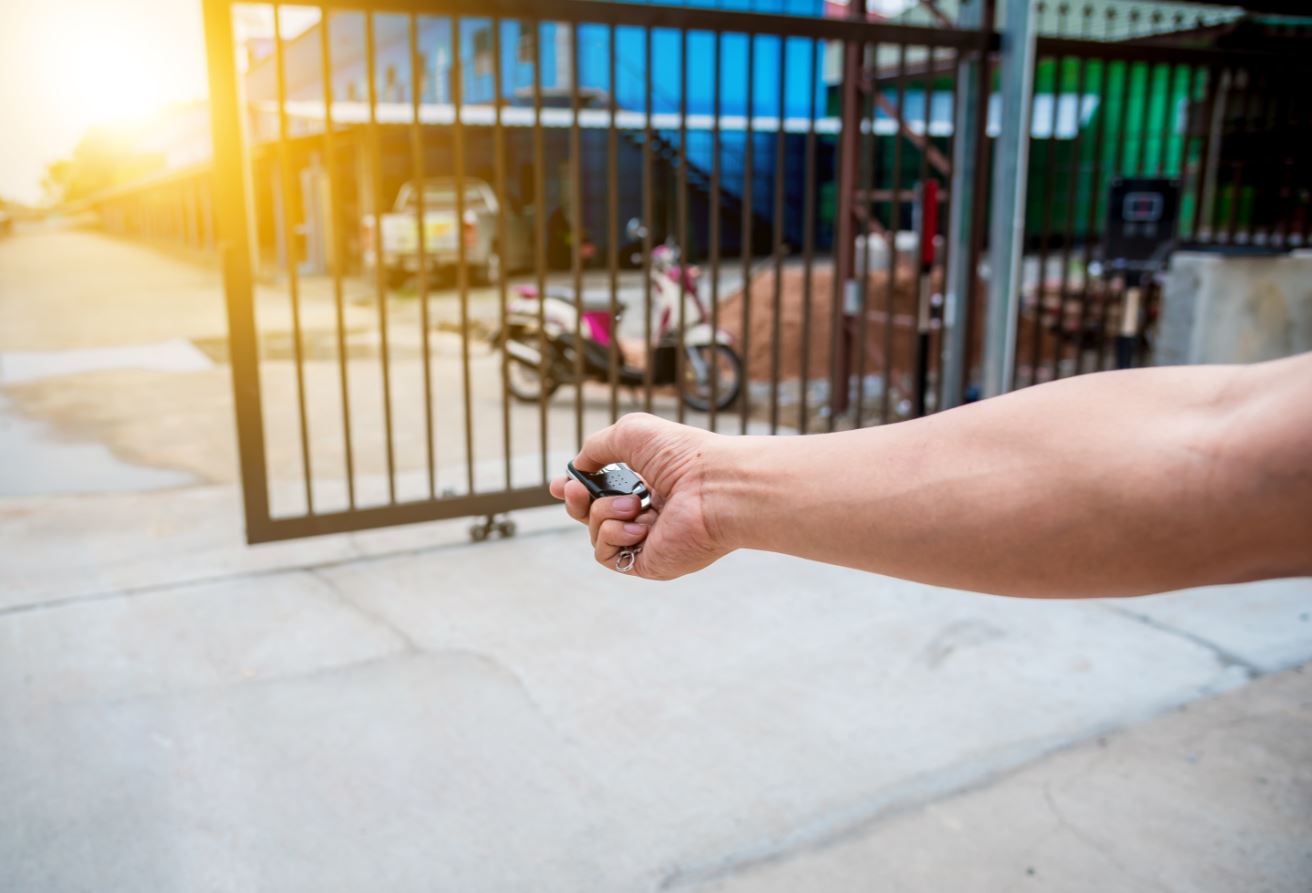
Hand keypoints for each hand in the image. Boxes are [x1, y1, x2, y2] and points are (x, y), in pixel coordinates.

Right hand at [548, 413, 731, 579]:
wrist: (714, 488)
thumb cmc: (681, 456)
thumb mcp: (631, 434)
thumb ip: (596, 447)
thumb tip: (578, 466)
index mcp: (649, 482)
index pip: (605, 490)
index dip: (578, 488)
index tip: (561, 483)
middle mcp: (648, 512)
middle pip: (592, 514)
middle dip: (576, 501)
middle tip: (574, 489)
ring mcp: (647, 539)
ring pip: (595, 531)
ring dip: (602, 512)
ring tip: (633, 502)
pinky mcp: (647, 563)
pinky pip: (606, 554)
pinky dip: (611, 535)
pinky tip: (636, 524)